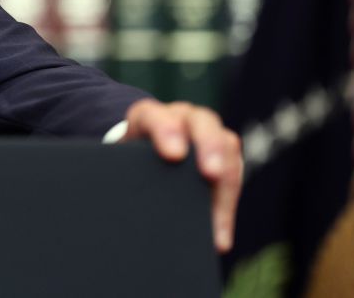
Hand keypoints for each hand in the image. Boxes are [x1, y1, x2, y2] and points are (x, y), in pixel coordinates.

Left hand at [123, 98, 242, 252]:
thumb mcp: (120, 163)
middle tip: (210, 173)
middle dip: (208, 146)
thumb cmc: (127, 161)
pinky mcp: (223, 155)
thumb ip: (122, 174)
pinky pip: (233, 175)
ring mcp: (206, 133)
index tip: (172, 155)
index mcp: (149, 116)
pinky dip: (226, 206)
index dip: (165, 130)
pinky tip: (219, 237)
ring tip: (217, 219)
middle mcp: (181, 118)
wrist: (139, 158)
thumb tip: (124, 206)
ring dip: (226, 178)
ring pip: (226, 144)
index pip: (154, 115)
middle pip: (201, 122)